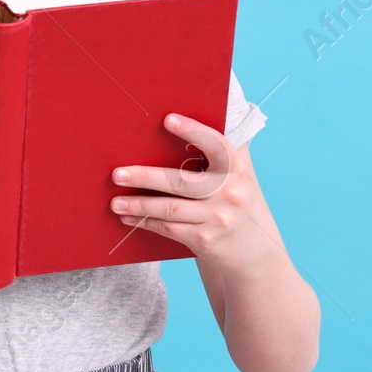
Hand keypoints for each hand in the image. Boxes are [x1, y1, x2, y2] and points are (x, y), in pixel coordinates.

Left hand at [109, 112, 269, 270]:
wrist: (256, 253)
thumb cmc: (237, 202)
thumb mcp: (239, 175)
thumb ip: (221, 151)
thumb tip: (190, 119)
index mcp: (238, 168)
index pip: (215, 144)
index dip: (192, 131)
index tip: (167, 120)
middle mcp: (230, 192)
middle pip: (180, 182)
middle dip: (145, 177)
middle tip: (116, 174)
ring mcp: (218, 218)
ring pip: (169, 208)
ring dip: (138, 204)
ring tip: (115, 201)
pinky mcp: (206, 241)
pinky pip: (169, 228)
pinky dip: (146, 222)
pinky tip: (128, 217)